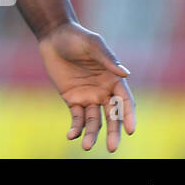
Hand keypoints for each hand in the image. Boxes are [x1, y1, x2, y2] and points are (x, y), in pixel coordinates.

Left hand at [37, 21, 136, 152]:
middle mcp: (104, 92)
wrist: (54, 36)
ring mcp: (89, 97)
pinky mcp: (73, 99)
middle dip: (113, 133)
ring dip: (92, 134)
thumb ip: (108, 59)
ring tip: (86, 146)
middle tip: (111, 148)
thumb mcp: (93, 45)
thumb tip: (126, 74)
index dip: (129, 116)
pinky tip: (71, 135)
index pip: (125, 102)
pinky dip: (75, 127)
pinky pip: (77, 117)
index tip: (130, 130)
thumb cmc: (77, 38)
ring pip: (94, 121)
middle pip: (112, 117)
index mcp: (114, 80)